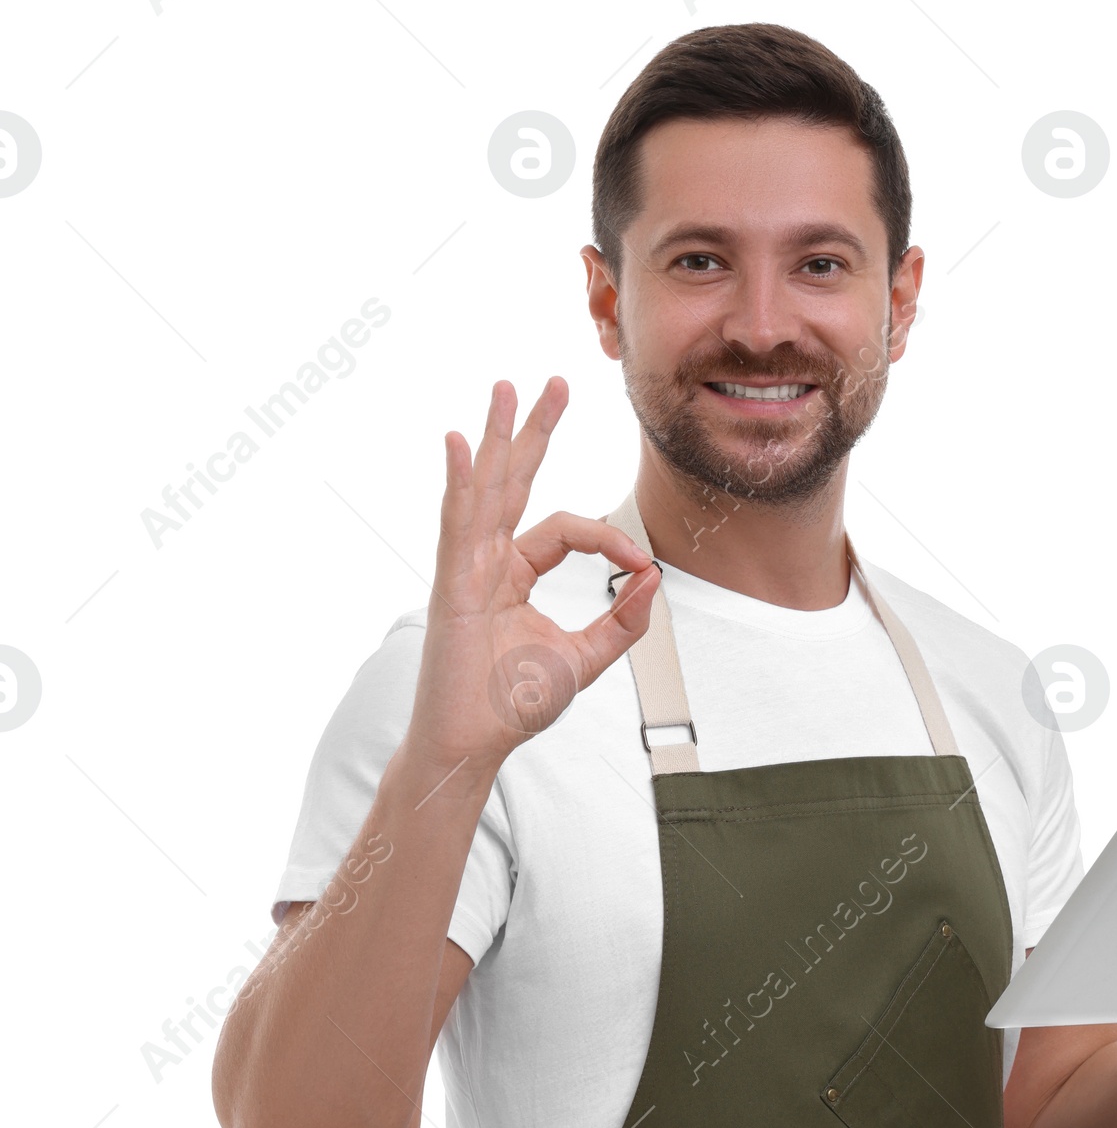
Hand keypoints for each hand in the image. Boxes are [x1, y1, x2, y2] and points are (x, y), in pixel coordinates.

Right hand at [409, 377, 659, 778]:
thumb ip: (622, 621)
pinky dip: (461, 483)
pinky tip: (464, 444)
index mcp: (515, 573)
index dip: (609, 538)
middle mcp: (487, 561)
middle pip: (515, 483)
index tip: (641, 562)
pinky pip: (457, 524)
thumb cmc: (512, 705)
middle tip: (555, 383)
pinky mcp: (451, 586)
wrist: (473, 744)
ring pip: (488, 490)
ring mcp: (465, 569)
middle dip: (536, 431)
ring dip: (499, 438)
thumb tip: (655, 579)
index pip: (567, 529)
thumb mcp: (585, 659)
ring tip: (507, 388)